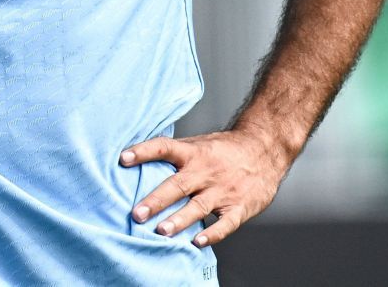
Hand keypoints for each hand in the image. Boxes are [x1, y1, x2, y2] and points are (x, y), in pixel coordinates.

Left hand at [119, 129, 289, 247]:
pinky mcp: (239, 207)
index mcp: (193, 153)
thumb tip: (139, 159)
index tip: (123, 159)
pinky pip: (225, 223)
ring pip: (198, 207)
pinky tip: (197, 243)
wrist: (265, 149)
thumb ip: (174, 155)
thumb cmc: (225, 149)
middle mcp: (205, 171)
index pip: (164, 148)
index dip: (143, 152)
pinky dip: (212, 234)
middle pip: (178, 185)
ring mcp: (223, 190)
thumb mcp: (199, 144)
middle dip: (156, 200)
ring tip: (161, 231)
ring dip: (179, 220)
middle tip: (137, 213)